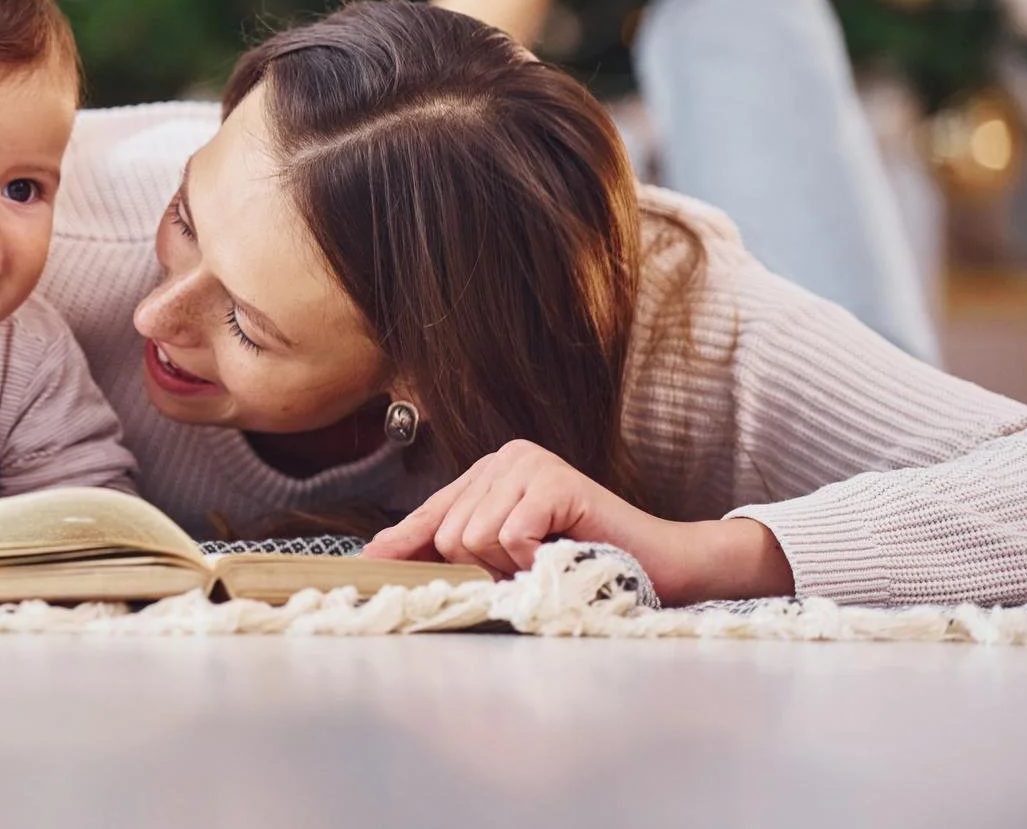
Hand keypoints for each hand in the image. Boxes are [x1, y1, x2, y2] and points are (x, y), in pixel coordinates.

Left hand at [361, 439, 793, 605]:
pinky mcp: (555, 480)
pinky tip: (559, 552)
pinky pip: (509, 536)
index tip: (367, 562)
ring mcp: (530, 463)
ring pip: (473, 538)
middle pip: (448, 533)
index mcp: (489, 472)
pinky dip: (532, 559)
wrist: (659, 565)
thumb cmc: (582, 564)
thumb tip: (384, 557)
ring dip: (511, 566)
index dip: (403, 542)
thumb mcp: (509, 556)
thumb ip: (456, 550)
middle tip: (527, 567)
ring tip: (546, 558)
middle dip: (482, 568)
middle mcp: (504, 458)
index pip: (432, 513)